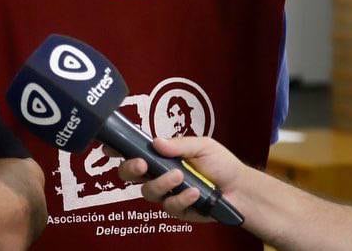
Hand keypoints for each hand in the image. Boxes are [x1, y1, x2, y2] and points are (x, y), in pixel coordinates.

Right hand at [115, 136, 249, 222]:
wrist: (240, 189)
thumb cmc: (221, 164)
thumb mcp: (202, 146)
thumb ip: (179, 144)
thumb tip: (155, 141)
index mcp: (161, 156)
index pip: (134, 151)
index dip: (118, 149)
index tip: (110, 146)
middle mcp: (158, 175)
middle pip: (129, 175)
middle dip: (130, 169)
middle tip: (141, 164)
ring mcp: (166, 194)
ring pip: (148, 192)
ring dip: (162, 183)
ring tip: (180, 176)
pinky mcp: (177, 210)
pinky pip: (170, 206)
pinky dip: (182, 197)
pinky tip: (195, 191)